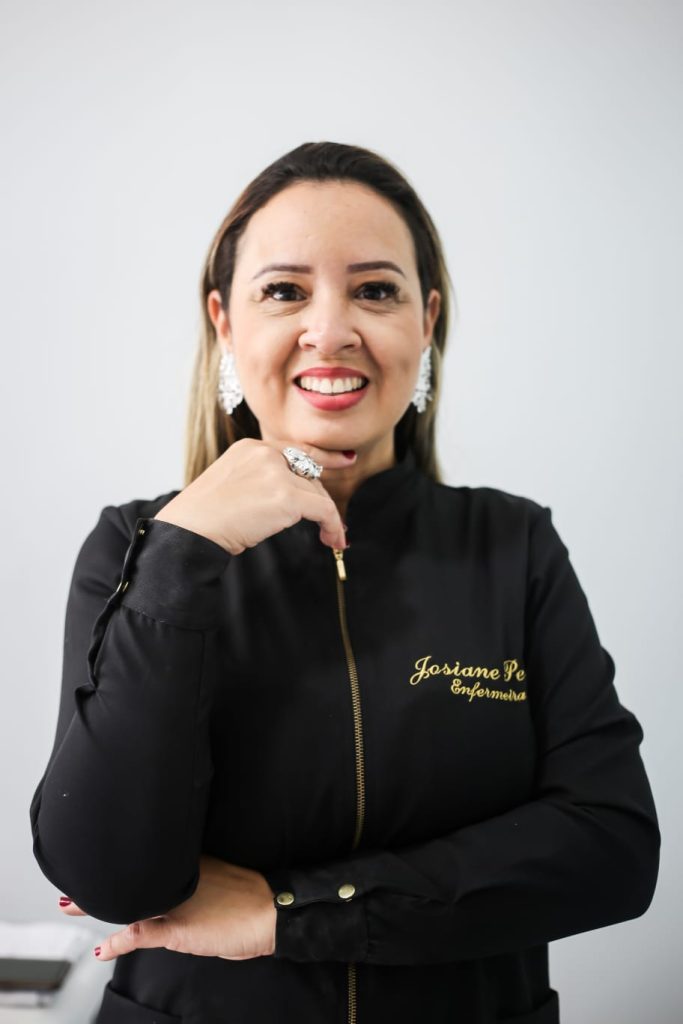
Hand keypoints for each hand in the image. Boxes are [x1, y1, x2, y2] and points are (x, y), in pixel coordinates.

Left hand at [58, 854, 277, 961]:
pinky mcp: (178, 928)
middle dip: (102, 873)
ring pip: (128, 900)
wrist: (272, 910)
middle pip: (132, 872)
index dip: (123, 855)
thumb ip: (200, 873)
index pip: (149, 855)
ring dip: (97, 902)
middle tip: (74, 869)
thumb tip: (190, 877)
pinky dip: (119, 941)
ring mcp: (176, 901)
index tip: (103, 848)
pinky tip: (104, 949)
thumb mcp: (222, 874)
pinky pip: (140, 934)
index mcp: (191, 860)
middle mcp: (179, 876)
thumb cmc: (253, 894)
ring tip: (71, 901)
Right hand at [153, 437, 353, 554]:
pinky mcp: (287, 497)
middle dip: (321, 499)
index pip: (295, 449)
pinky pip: (323, 510)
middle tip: (331, 524)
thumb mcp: (229, 485)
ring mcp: (276, 473)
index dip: (323, 457)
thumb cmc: (202, 518)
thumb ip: (257, 480)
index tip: (344, 460)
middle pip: (309, 474)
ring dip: (328, 518)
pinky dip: (333, 526)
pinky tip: (332, 540)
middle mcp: (265, 454)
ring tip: (331, 538)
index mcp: (250, 448)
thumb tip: (287, 501)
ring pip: (317, 494)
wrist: (190, 531)